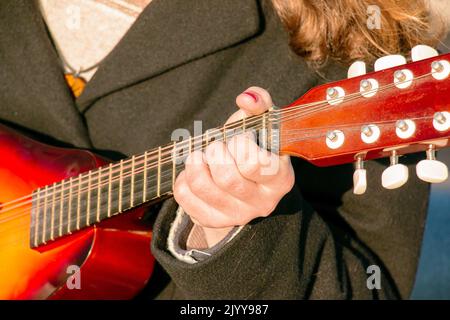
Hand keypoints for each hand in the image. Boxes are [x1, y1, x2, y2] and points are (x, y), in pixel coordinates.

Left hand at [173, 87, 294, 246]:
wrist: (244, 176)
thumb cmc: (254, 145)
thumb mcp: (262, 122)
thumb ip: (259, 102)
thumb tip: (245, 98)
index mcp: (280, 179)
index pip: (254, 163)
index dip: (239, 144)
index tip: (238, 139)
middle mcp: (262, 203)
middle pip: (226, 178)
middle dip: (215, 152)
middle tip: (217, 146)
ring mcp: (236, 215)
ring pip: (202, 187)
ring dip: (195, 162)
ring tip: (201, 155)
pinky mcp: (212, 220)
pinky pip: (184, 196)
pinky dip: (183, 178)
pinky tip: (196, 172)